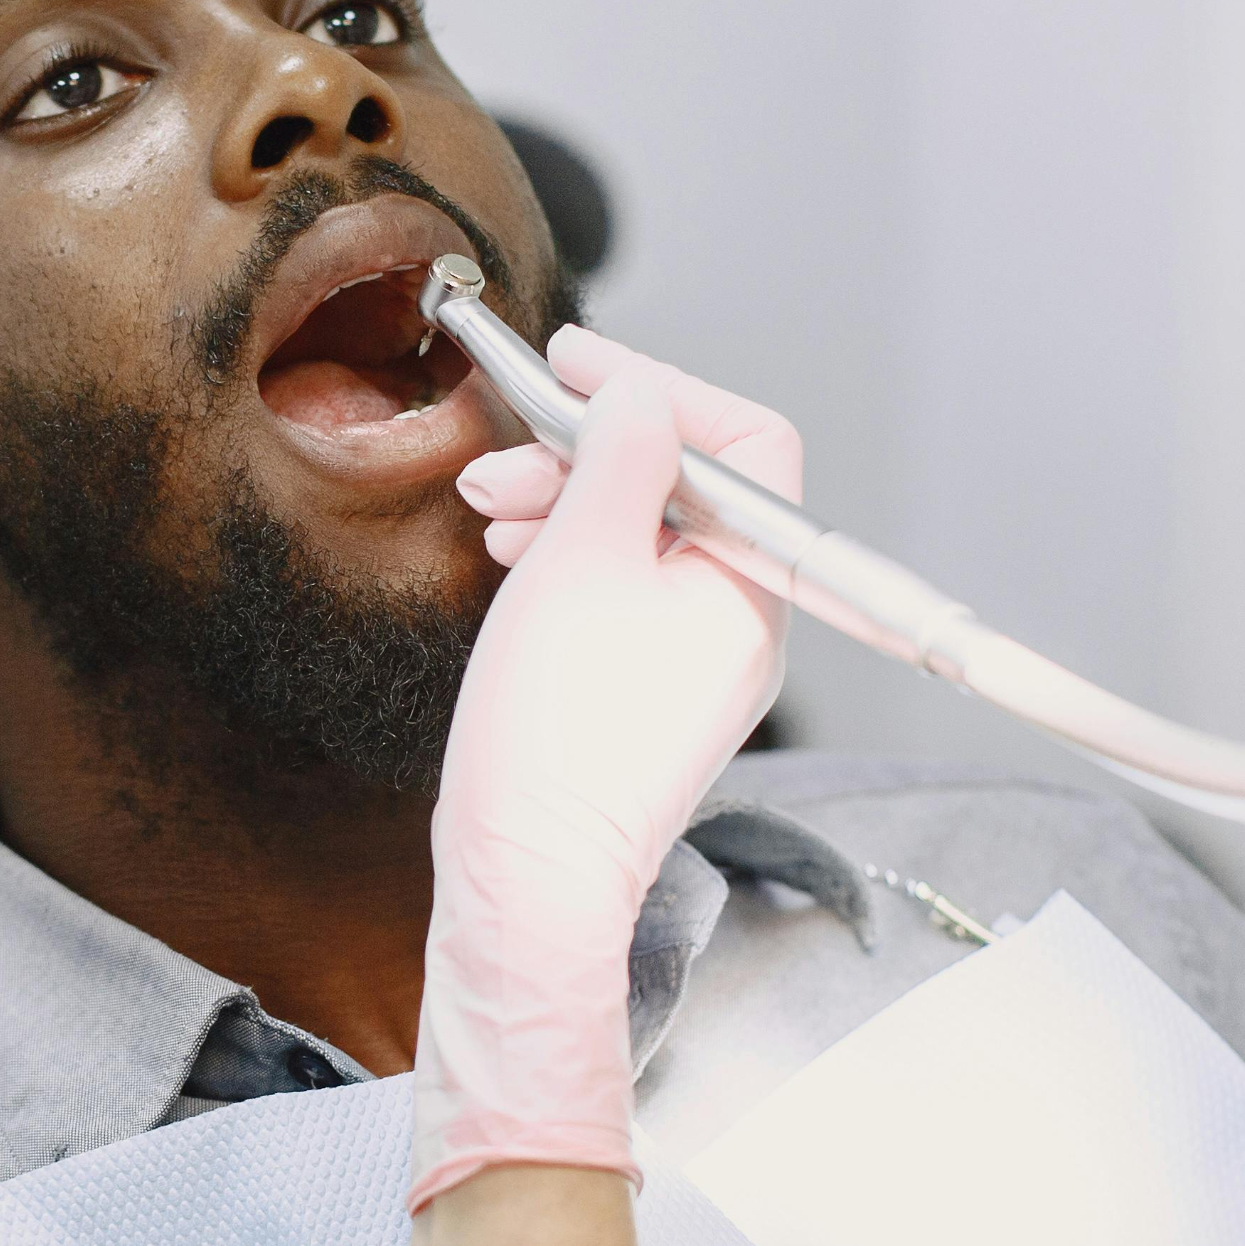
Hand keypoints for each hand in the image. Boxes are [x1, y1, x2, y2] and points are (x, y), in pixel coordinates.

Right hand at [407, 328, 795, 1207]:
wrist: (526, 878)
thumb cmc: (554, 740)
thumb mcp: (580, 561)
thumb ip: (616, 459)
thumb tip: (635, 396)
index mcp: (752, 587)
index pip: (745, 445)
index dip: (661, 388)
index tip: (580, 366)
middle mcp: (740, 623)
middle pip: (688, 486)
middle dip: (594, 448)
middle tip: (516, 439)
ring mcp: (694, 662)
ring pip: (644, 536)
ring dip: (566, 499)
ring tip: (492, 505)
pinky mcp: (645, 692)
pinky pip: (621, 590)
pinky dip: (566, 554)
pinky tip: (511, 554)